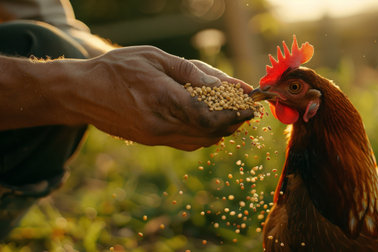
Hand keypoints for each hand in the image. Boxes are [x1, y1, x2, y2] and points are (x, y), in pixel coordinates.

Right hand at [55, 46, 253, 149]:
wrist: (82, 92)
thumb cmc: (117, 68)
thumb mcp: (155, 58)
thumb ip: (191, 72)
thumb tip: (222, 85)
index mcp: (162, 99)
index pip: (208, 115)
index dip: (233, 113)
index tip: (249, 108)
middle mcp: (160, 124)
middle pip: (209, 132)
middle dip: (232, 122)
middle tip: (243, 110)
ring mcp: (155, 137)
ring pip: (199, 141)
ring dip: (219, 130)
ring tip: (230, 115)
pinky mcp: (151, 141)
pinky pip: (186, 143)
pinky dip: (203, 134)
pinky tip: (208, 122)